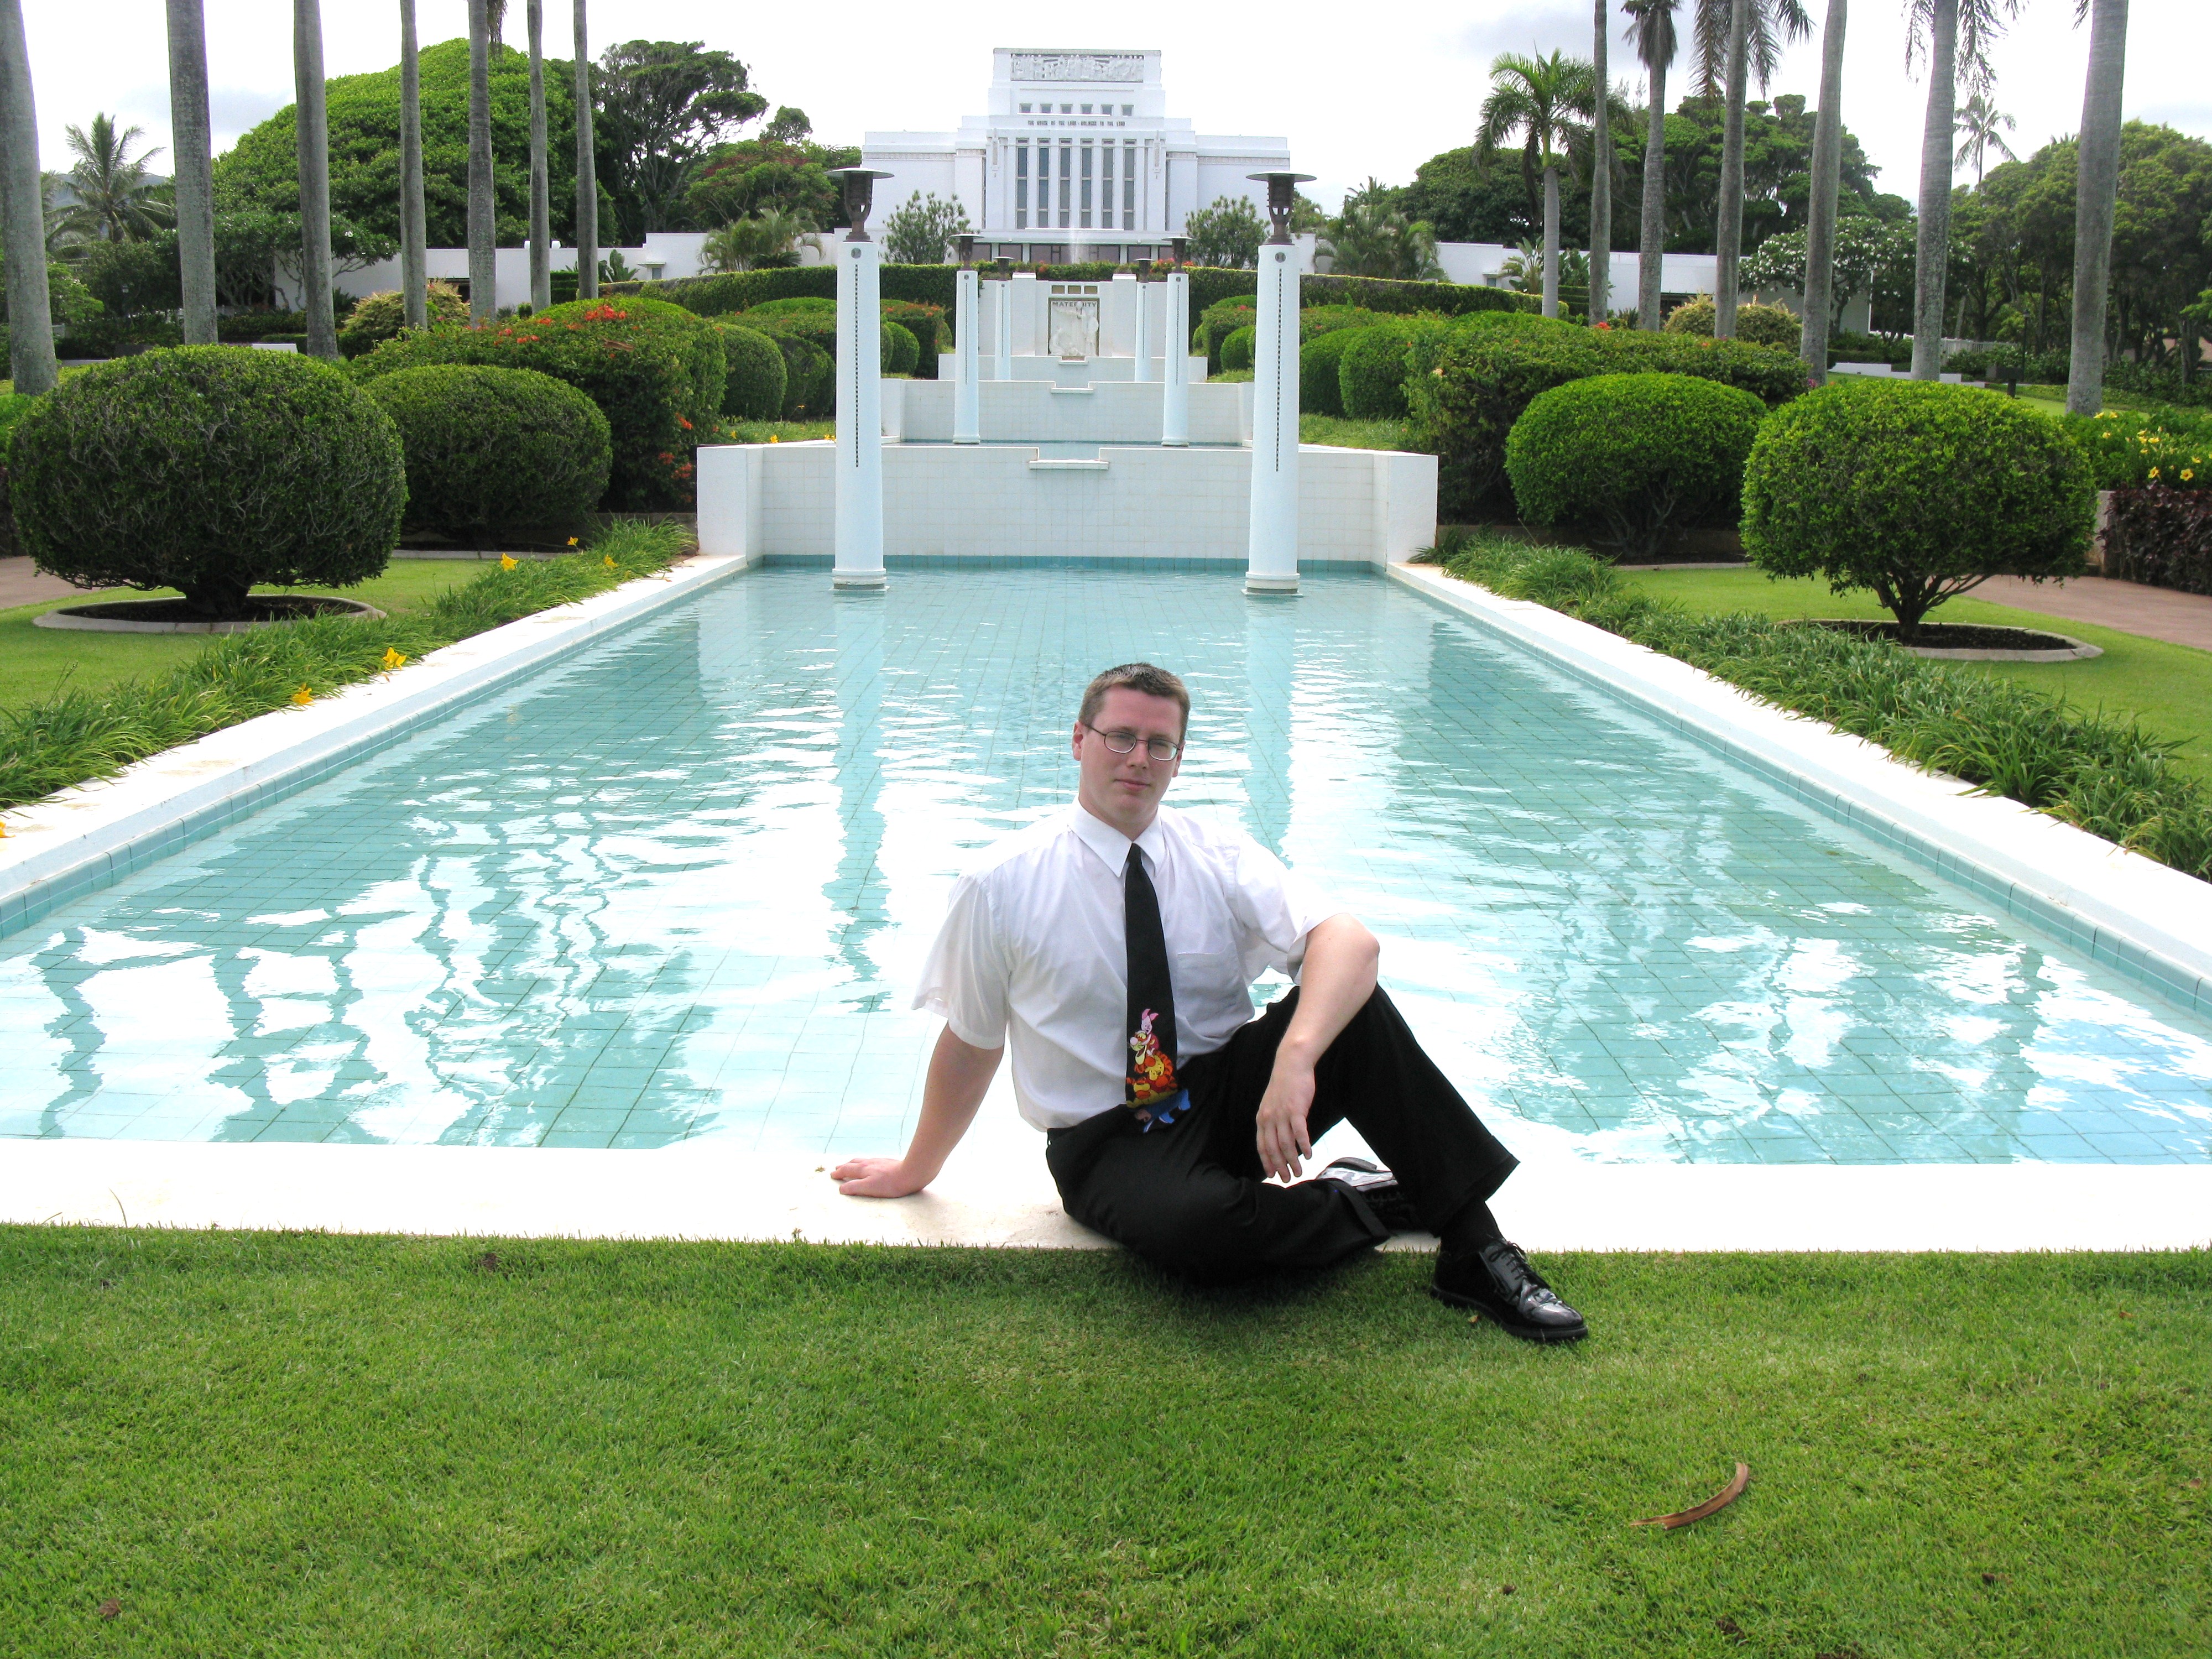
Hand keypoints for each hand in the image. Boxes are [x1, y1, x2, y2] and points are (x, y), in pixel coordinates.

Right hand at [831, 1156, 928, 1197]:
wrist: (910, 1173)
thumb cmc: (890, 1184)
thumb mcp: (869, 1188)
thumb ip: (854, 1187)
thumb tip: (841, 1188)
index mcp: (862, 1169)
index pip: (846, 1170)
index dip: (838, 1173)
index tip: (832, 1175)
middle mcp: (869, 1163)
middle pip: (853, 1163)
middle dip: (844, 1166)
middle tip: (838, 1168)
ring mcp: (878, 1162)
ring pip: (862, 1161)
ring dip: (853, 1163)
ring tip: (851, 1165)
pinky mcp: (887, 1163)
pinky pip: (871, 1162)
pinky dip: (864, 1163)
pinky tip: (870, 1166)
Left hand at [1254, 1053, 1316, 1182]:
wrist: (1291, 1064)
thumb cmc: (1285, 1084)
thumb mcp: (1272, 1104)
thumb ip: (1273, 1121)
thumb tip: (1278, 1138)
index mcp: (1262, 1118)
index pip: (1261, 1146)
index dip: (1267, 1162)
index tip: (1272, 1175)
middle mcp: (1269, 1118)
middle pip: (1273, 1149)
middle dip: (1280, 1167)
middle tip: (1288, 1179)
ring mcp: (1282, 1114)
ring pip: (1286, 1144)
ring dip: (1293, 1160)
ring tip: (1300, 1171)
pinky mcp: (1296, 1110)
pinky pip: (1299, 1133)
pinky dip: (1304, 1146)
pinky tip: (1309, 1154)